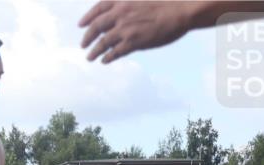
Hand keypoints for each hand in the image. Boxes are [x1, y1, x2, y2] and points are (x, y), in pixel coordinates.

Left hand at [79, 1, 196, 62]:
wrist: (182, 9)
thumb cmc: (166, 1)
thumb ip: (127, 3)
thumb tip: (117, 12)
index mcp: (122, 0)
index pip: (98, 8)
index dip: (87, 17)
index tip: (81, 25)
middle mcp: (120, 14)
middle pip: (96, 27)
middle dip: (87, 37)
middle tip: (83, 44)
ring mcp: (125, 29)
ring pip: (102, 42)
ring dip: (94, 51)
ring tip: (89, 57)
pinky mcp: (133, 42)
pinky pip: (114, 52)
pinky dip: (107, 57)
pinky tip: (104, 60)